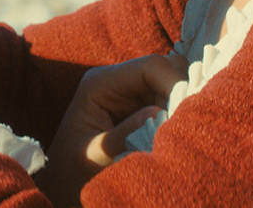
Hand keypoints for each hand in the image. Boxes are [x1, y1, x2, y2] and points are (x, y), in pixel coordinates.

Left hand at [37, 54, 186, 204]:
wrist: (65, 185)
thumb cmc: (74, 171)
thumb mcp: (97, 155)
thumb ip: (126, 134)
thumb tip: (158, 112)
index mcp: (100, 83)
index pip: (150, 67)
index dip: (174, 82)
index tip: (188, 110)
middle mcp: (117, 81)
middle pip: (165, 71)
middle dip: (180, 93)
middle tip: (186, 123)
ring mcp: (130, 93)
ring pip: (171, 85)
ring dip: (180, 105)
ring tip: (180, 131)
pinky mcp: (140, 108)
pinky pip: (169, 102)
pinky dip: (176, 114)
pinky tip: (174, 133)